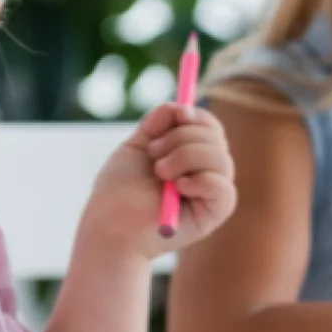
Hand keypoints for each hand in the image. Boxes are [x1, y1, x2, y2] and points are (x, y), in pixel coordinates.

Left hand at [79, 104, 236, 261]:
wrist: (108, 225)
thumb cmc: (118, 191)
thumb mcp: (137, 147)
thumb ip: (158, 124)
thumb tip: (180, 105)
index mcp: (191, 158)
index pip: (211, 129)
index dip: (198, 116)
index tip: (178, 113)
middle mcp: (207, 174)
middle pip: (217, 138)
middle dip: (182, 137)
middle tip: (154, 153)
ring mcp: (212, 195)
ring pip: (220, 158)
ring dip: (185, 157)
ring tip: (160, 172)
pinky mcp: (214, 215)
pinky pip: (223, 188)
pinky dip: (200, 180)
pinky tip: (178, 188)